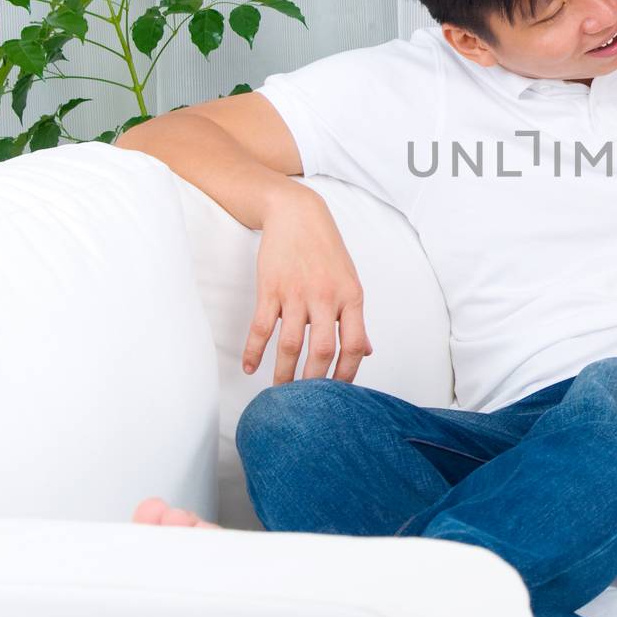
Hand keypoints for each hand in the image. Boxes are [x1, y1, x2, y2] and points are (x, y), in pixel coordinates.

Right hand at [243, 186, 370, 384]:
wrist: (297, 214)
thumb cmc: (326, 250)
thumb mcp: (349, 281)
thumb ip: (355, 319)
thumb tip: (366, 351)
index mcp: (351, 297)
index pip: (353, 346)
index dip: (347, 375)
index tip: (337, 394)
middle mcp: (325, 297)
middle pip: (321, 351)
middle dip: (313, 383)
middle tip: (305, 403)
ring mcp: (296, 293)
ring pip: (290, 344)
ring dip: (283, 373)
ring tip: (279, 392)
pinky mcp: (270, 288)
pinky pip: (261, 327)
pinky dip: (254, 351)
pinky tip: (250, 367)